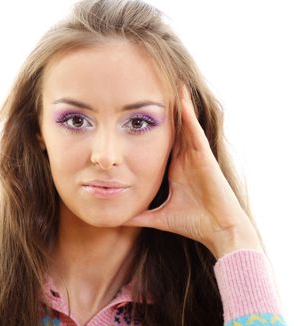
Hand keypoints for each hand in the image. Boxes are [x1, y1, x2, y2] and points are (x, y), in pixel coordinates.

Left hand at [125, 85, 261, 258]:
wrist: (219, 231)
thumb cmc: (192, 223)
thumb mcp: (158, 217)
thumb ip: (139, 216)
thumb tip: (118, 221)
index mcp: (174, 169)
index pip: (160, 143)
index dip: (151, 128)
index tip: (135, 115)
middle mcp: (185, 159)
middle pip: (173, 129)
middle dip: (164, 111)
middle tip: (151, 89)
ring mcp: (196, 156)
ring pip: (185, 125)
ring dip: (178, 106)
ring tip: (170, 83)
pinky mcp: (205, 157)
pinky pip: (195, 132)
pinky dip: (189, 116)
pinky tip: (182, 100)